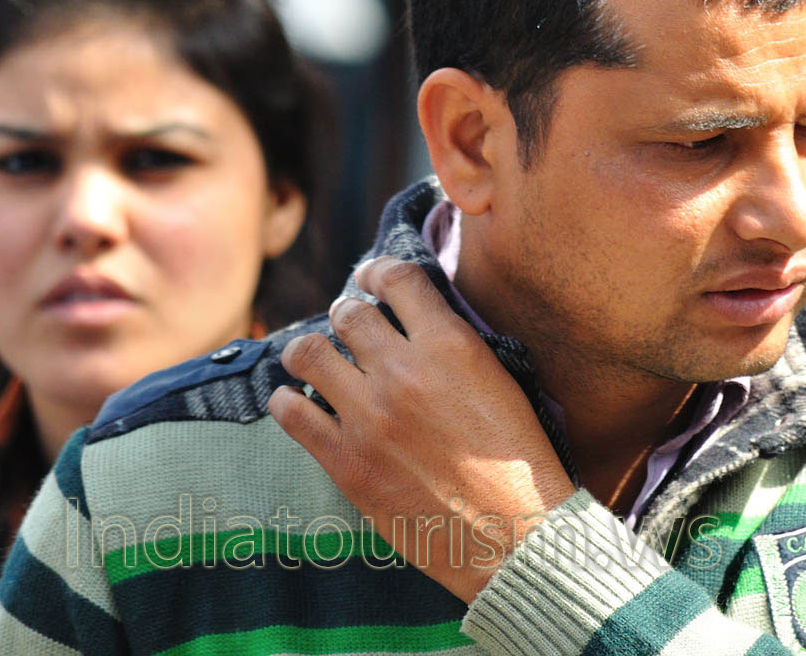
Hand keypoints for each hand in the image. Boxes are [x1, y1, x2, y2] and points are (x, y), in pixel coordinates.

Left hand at [268, 256, 574, 601]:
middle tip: (351, 328)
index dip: (378, 270)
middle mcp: (403, 372)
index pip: (397, 277)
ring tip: (317, 359)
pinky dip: (289, 400)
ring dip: (311, 350)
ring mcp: (369, 417)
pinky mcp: (347, 461)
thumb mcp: (498, 380)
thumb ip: (453, 344)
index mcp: (449, 346)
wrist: (512, 535)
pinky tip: (298, 401)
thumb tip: (413, 319)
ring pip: (308, 352)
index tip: (371, 278)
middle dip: (349, 314)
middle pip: (349, 312)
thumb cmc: (516, 459)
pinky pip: (292, 413)